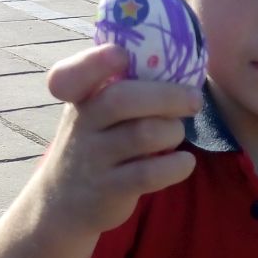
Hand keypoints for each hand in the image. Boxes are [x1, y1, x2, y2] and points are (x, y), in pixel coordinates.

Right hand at [40, 44, 199, 235]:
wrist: (63, 202)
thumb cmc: (95, 143)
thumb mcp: (94, 111)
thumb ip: (122, 85)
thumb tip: (181, 63)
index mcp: (80, 97)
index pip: (72, 74)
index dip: (96, 61)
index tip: (120, 55)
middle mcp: (82, 124)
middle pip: (122, 100)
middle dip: (167, 95)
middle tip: (194, 100)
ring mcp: (93, 158)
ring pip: (144, 134)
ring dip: (173, 131)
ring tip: (176, 134)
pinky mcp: (109, 189)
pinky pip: (150, 174)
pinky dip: (177, 165)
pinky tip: (184, 162)